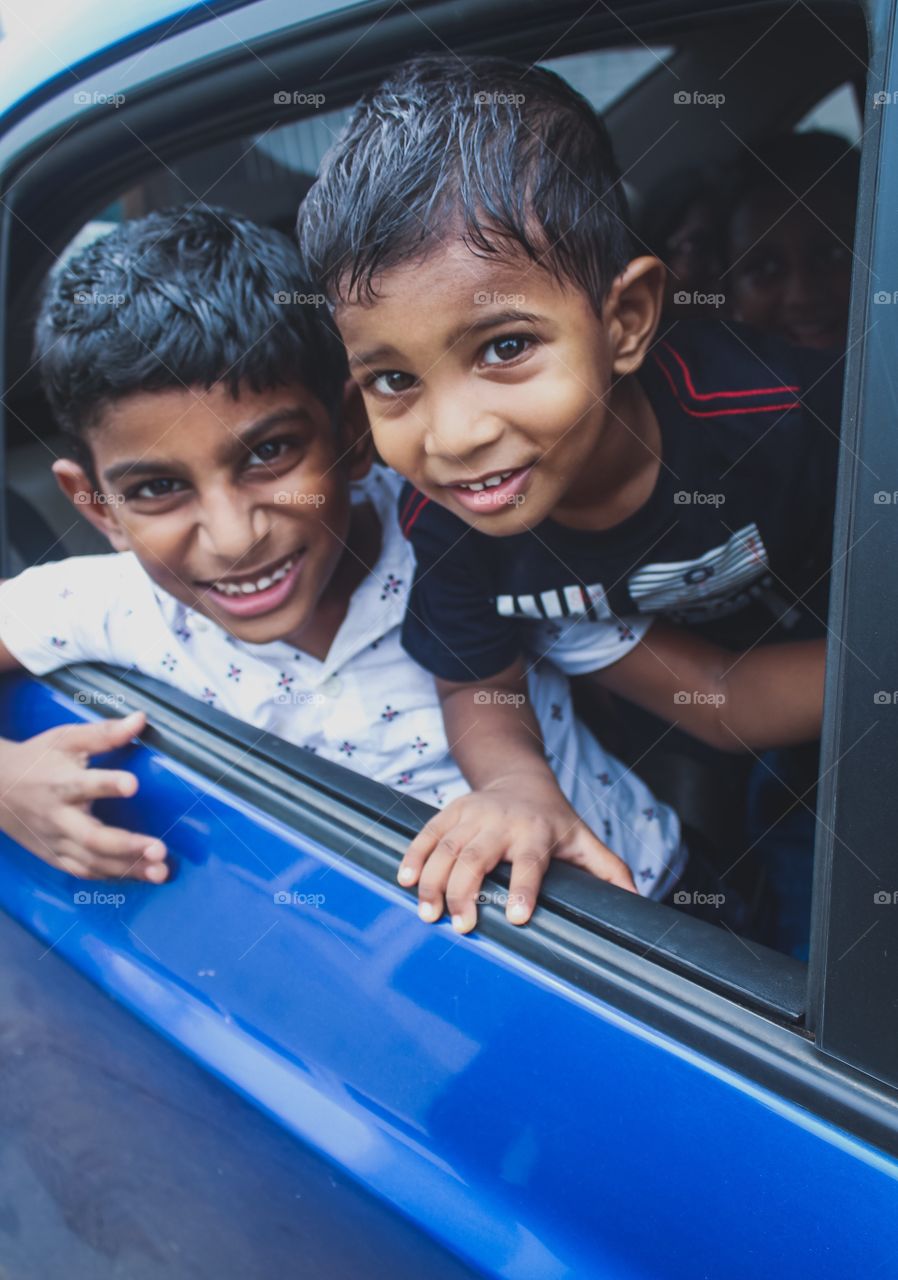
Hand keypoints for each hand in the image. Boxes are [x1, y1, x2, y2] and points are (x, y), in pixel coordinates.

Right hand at [0, 711, 167, 881]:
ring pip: (92, 861)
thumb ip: (104, 733)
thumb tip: (141, 719)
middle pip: (92, 837)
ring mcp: (55, 841)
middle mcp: (58, 817)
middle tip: (160, 848)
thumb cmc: (36, 760)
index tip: (133, 784)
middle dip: (127, 846)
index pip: (85, 784)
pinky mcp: (54, 856)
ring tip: (161, 872)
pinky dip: (112, 876)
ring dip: (128, 869)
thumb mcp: (66, 739)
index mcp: (61, 783)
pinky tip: (140, 876)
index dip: (109, 784)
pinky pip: (84, 872)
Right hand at [398, 775, 635, 932]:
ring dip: (434, 882)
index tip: (516, 917)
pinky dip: (414, 857)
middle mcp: (501, 822)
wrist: (519, 777)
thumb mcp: (584, 840)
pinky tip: (404, 881)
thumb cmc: (554, 819)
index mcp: (536, 833)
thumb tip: (639, 904)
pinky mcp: (449, 812)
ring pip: (447, 848)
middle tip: (461, 926)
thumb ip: (609, 871)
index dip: (523, 889)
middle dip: (466, 892)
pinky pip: (427, 835)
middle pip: (477, 857)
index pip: (529, 863)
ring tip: (429, 914)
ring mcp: (472, 815)